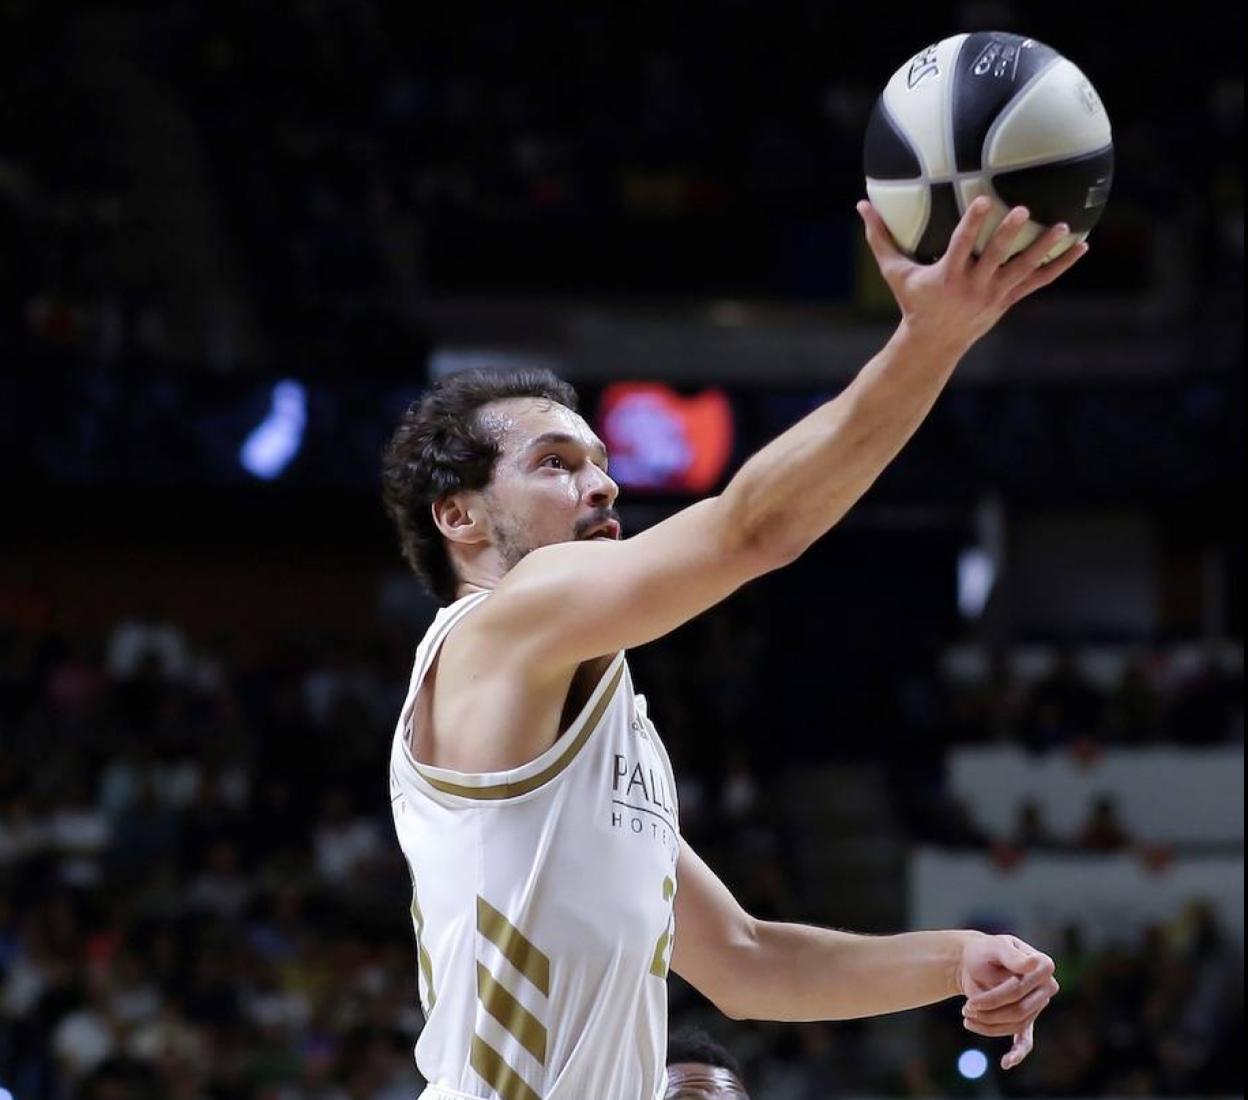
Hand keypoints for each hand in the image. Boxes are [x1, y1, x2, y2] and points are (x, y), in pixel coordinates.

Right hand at [857, 196, 1088, 356]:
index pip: (961, 246)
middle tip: (1023, 210)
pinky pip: (1038, 281)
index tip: (983, 199)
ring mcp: (994, 295)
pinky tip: (1081, 247)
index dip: (972, 223)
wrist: (933, 344)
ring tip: (1062, 227)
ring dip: (1042, 249)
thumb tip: (861, 205)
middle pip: (994, 257)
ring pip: (1022, 269)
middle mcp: (973, 287)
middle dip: (1008, 234)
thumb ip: (880, 238)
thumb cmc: (912, 303)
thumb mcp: (894, 273)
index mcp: (947, 277)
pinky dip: (1059, 265)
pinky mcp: (1007, 301)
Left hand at [956, 933, 1058, 1069]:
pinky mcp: (1026, 1019)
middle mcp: (1046, 987)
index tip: (970, 1001)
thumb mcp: (994, 947)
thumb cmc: (984, 951)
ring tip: (967, 1018)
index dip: (996, 997)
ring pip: (1016, 1023)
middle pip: (1019, 1010)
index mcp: (1043, 965)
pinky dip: (1017, 1053)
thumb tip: (1034, 963)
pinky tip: (1006, 1062)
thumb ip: (1012, 956)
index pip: (1021, 990)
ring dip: (990, 1025)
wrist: (972, 962)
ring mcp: (1037, 1005)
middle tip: (965, 1010)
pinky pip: (1026, 1040)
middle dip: (989, 1012)